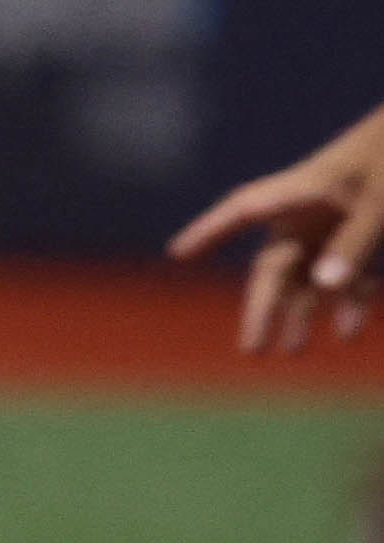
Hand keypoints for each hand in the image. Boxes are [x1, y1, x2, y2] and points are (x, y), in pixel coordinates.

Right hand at [171, 100, 383, 353]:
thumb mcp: (380, 200)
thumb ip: (355, 242)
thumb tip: (324, 288)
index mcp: (302, 191)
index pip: (243, 210)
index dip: (210, 230)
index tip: (178, 253)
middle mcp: (308, 212)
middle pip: (274, 265)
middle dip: (263, 308)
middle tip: (251, 351)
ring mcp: (333, 225)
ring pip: (308, 277)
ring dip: (303, 312)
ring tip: (293, 350)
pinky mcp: (359, 234)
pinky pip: (346, 275)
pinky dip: (348, 300)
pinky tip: (348, 330)